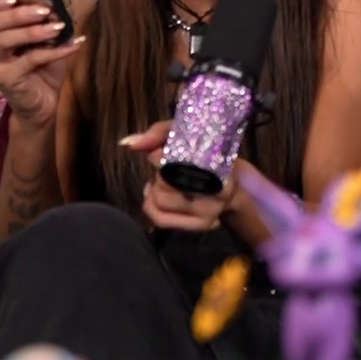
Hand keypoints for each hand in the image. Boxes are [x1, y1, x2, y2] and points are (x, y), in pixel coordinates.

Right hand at [0, 0, 81, 123]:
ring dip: (32, 30)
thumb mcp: (44, 39)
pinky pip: (29, 60)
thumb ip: (42, 20)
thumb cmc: (41, 67)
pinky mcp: (7, 79)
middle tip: (44, 10)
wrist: (43, 103)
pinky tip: (73, 45)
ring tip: (57, 26)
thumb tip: (50, 5)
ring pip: (3, 40)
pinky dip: (54, 50)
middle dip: (18, 12)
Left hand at [124, 121, 241, 231]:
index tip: (162, 150)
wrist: (232, 182)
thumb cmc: (204, 153)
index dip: (161, 154)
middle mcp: (218, 190)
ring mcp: (210, 211)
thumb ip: (158, 133)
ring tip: (165, 180)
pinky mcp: (199, 225)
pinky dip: (150, 205)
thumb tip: (128, 143)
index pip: (178, 160)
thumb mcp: (186, 133)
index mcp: (219, 162)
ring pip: (161, 200)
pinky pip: (161, 219)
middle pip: (167, 181)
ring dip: (156, 188)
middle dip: (160, 172)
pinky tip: (154, 194)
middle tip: (168, 166)